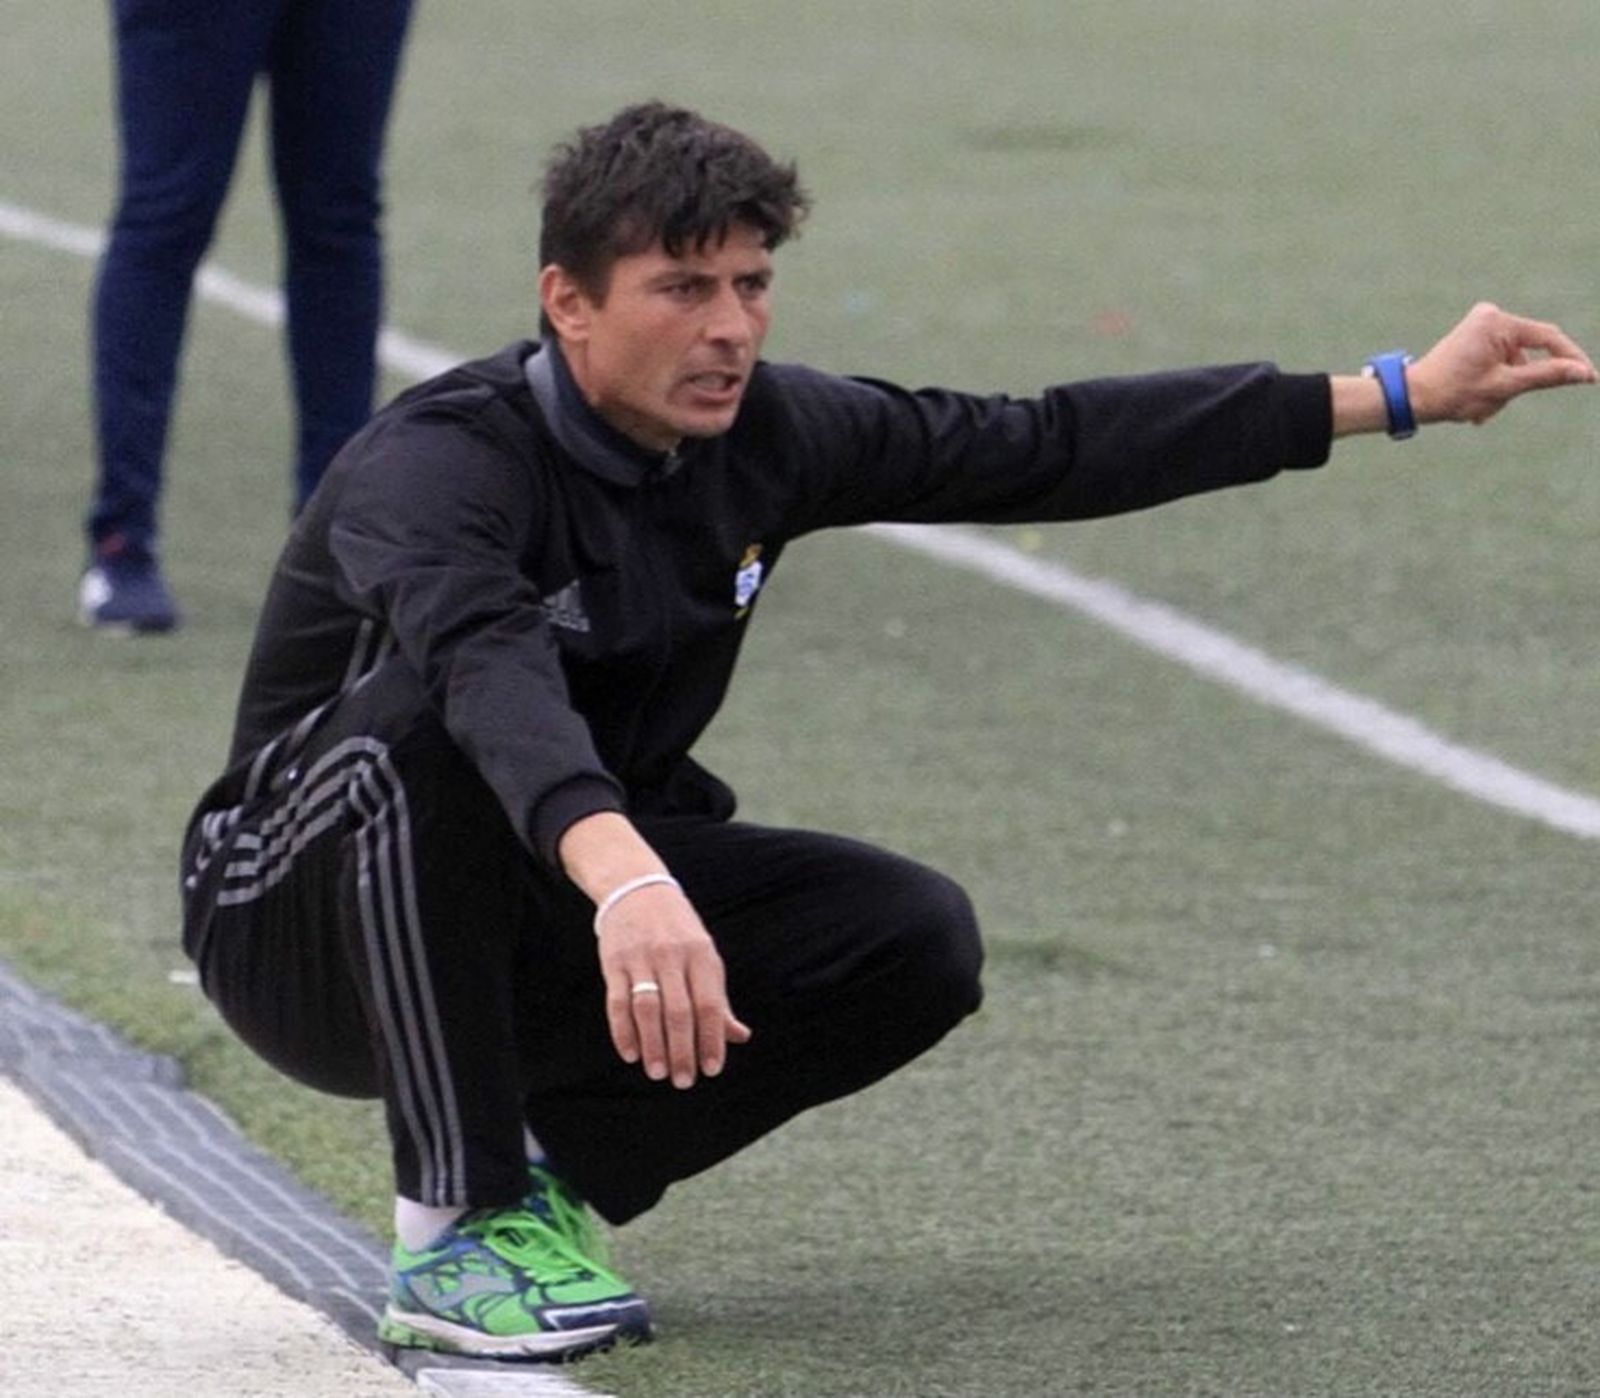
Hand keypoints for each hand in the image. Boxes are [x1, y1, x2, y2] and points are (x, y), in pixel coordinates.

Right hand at [594, 880, 751, 1088]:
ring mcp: (642, 958)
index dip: (712, 1039)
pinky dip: (623, 1030)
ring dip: (653, 1045)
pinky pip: (617, 1001)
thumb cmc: (678, 930)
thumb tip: (738, 1036)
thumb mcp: (704, 956)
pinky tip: (631, 1054)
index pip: (710, 1004)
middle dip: (683, 1050)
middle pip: (679, 1011)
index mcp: (702, 955)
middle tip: (684, 1081)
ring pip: (648, 1009)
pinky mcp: (614, 962)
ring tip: (658, 1073)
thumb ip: (718, 998)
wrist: (636, 888)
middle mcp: (673, 956)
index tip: (712, 1070)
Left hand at [1408, 302, 1595, 425]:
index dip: (1571, 360)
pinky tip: (1476, 402)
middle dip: (1519, 383)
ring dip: (1504, 389)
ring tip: (1479, 408)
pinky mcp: (1474, 337)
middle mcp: (1490, 316)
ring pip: (1515, 362)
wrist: (1411, 397)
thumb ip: (1547, 376)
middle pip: (1530, 353)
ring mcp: (1480, 326)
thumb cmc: (1452, 393)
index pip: (1549, 339)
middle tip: (1497, 403)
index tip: (1591, 379)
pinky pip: (1499, 361)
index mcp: (1498, 322)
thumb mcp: (1505, 387)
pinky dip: (1494, 384)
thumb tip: (1583, 373)